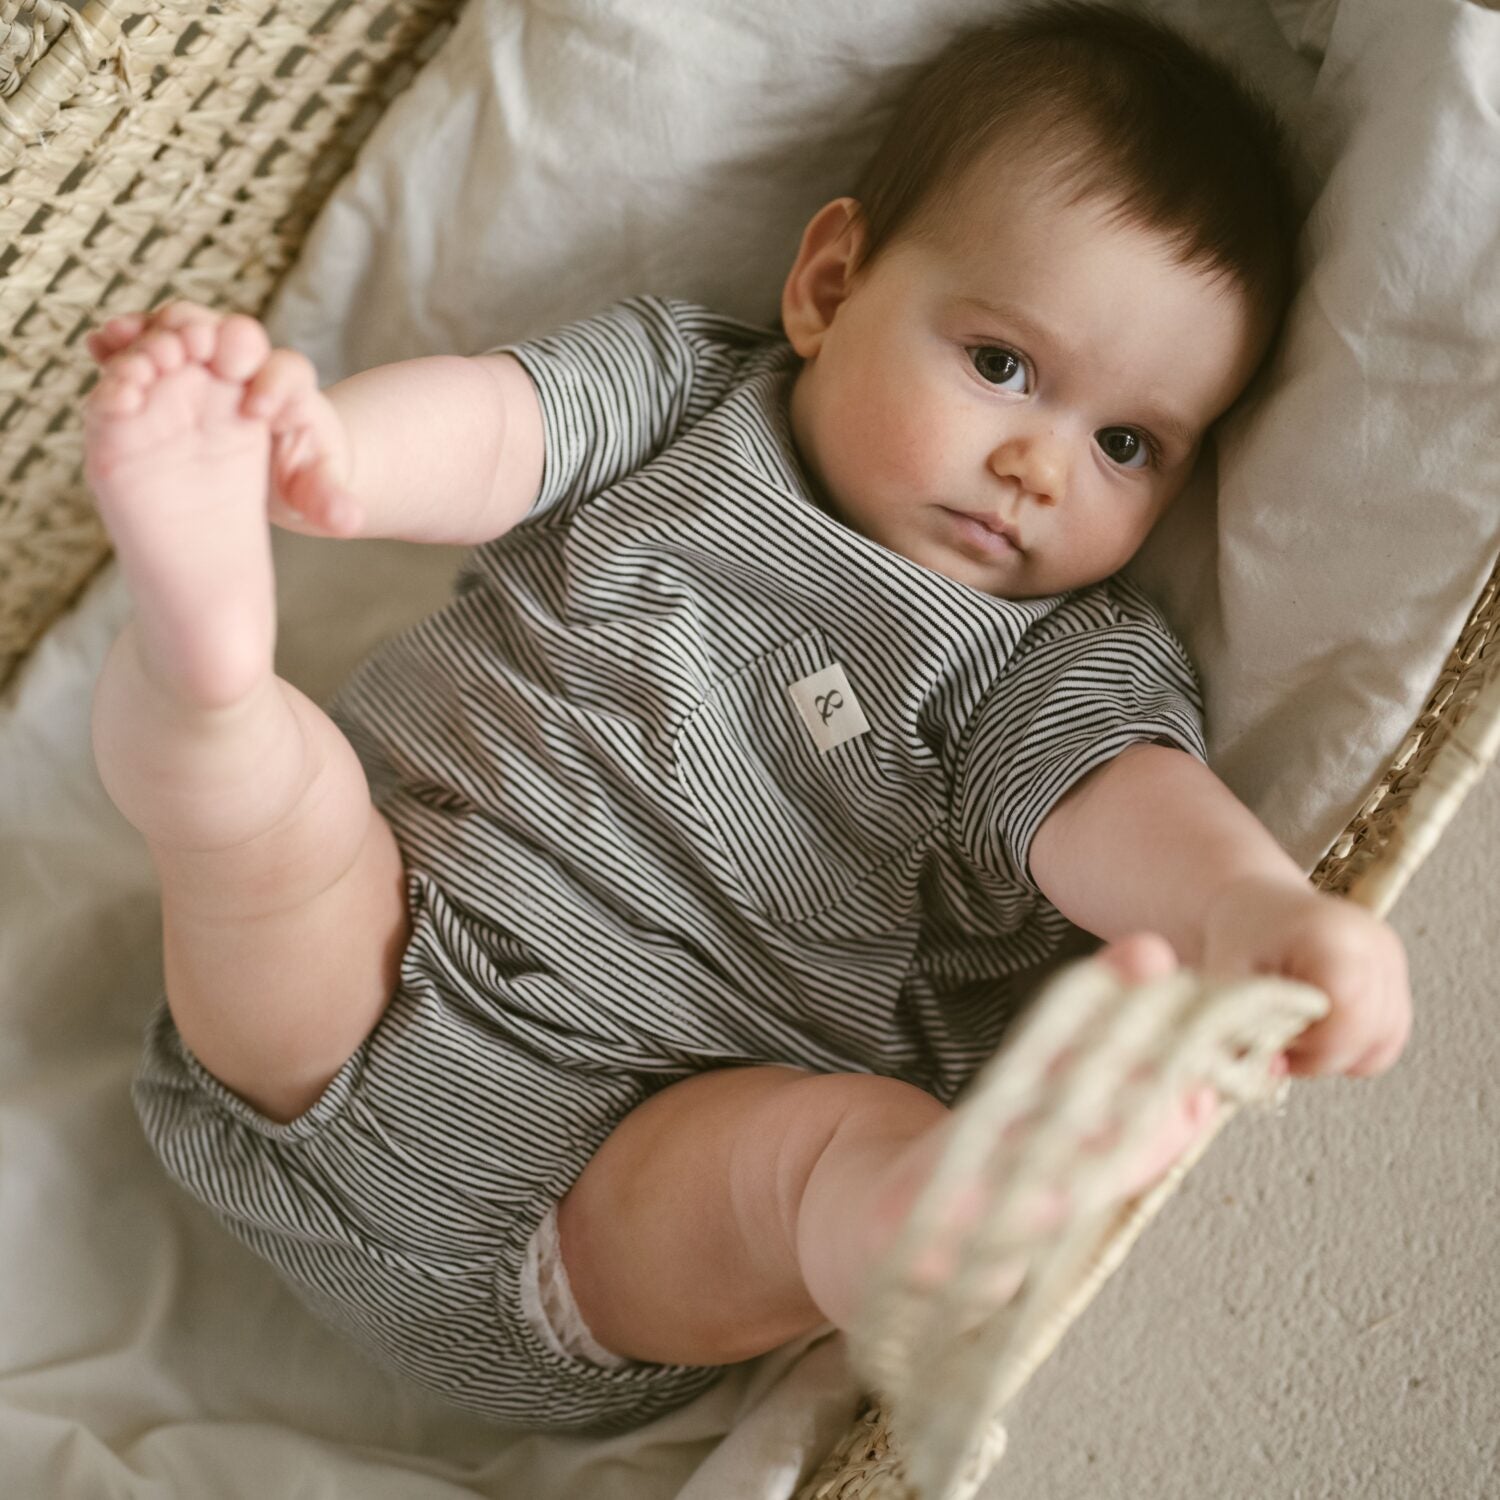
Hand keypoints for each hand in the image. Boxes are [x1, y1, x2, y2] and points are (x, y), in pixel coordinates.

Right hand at [87, 302, 361, 537]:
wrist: (269, 469)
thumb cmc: (297, 474)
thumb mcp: (315, 492)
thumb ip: (330, 502)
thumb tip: (350, 520)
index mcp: (287, 391)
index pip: (285, 372)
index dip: (272, 384)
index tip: (258, 412)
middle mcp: (243, 367)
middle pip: (225, 333)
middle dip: (205, 335)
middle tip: (187, 351)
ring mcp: (201, 364)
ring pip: (178, 330)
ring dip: (154, 332)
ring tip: (128, 342)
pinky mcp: (164, 374)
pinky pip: (138, 349)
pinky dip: (120, 346)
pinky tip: (99, 350)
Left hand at [1199, 873, 1411, 1078]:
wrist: (1259, 906)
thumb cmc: (1241, 937)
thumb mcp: (1229, 978)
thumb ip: (1247, 1027)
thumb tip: (1269, 1076)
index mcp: (1331, 938)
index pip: (1349, 1016)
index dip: (1313, 1045)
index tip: (1276, 1041)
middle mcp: (1374, 945)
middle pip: (1369, 1034)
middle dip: (1321, 1054)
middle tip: (1280, 1041)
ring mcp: (1392, 960)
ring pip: (1383, 1042)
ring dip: (1338, 1054)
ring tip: (1296, 1032)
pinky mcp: (1397, 976)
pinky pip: (1389, 1038)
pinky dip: (1354, 1048)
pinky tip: (1318, 1031)